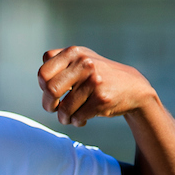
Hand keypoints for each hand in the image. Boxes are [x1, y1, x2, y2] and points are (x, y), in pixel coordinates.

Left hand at [38, 46, 157, 126]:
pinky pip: (77, 117)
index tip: (51, 92)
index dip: (42, 87)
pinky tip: (82, 119)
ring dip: (64, 118)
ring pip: (64, 109)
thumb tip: (42, 78)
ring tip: (70, 117)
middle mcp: (84, 64)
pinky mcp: (101, 99)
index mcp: (75, 53)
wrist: (133, 87)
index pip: (43, 73)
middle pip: (50, 90)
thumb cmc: (99, 76)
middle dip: (48, 105)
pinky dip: (76, 122)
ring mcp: (94, 81)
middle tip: (53, 109)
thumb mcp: (82, 59)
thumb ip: (60, 62)